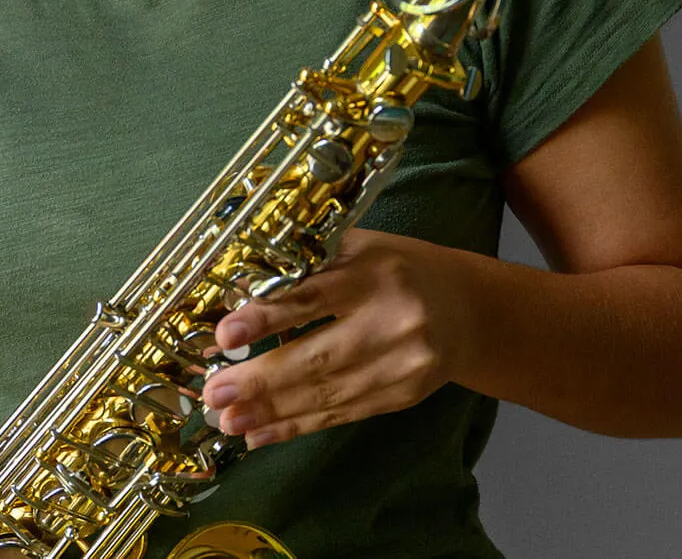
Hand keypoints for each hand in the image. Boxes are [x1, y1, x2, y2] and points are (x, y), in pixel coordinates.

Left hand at [201, 229, 474, 449]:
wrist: (468, 308)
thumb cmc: (397, 266)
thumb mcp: (359, 247)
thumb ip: (308, 264)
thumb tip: (236, 295)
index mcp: (374, 273)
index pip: (313, 298)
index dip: (268, 317)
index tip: (225, 333)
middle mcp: (391, 322)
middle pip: (318, 357)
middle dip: (260, 380)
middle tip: (214, 394)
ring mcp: (400, 366)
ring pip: (326, 394)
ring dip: (271, 411)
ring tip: (228, 421)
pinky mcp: (401, 397)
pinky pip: (341, 415)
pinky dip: (297, 426)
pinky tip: (261, 434)